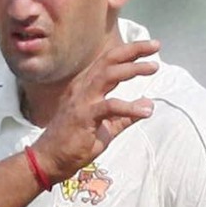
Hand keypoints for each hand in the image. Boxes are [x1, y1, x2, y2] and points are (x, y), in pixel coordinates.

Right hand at [32, 39, 158, 180]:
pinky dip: (129, 107)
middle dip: (133, 50)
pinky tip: (146, 112)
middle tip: (155, 46)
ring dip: (132, 69)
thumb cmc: (74, 143)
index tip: (151, 47)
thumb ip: (125, 115)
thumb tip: (148, 104)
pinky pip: (110, 106)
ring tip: (153, 67)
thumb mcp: (106, 127)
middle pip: (109, 60)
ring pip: (108, 75)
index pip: (109, 62)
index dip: (130, 52)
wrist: (50, 160)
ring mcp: (81, 100)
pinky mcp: (83, 116)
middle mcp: (82, 87)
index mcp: (86, 86)